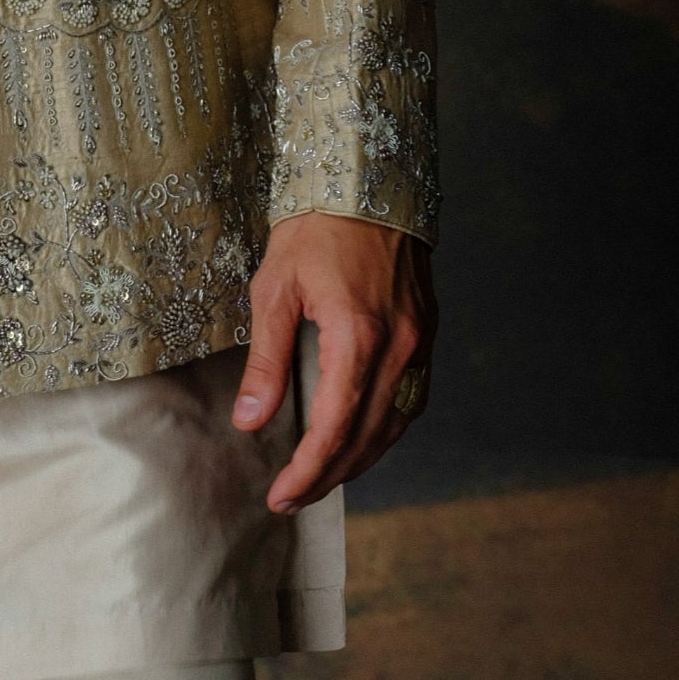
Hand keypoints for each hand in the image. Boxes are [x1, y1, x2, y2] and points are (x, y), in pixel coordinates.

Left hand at [232, 213, 435, 508]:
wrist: (367, 181)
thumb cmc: (315, 229)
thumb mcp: (274, 289)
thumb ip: (266, 360)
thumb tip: (251, 421)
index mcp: (359, 335)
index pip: (334, 426)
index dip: (309, 470)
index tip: (281, 495)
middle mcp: (400, 346)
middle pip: (367, 436)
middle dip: (329, 476)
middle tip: (292, 498)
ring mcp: (421, 341)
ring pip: (396, 423)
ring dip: (360, 460)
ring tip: (322, 479)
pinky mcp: (428, 333)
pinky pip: (412, 399)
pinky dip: (386, 429)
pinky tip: (362, 440)